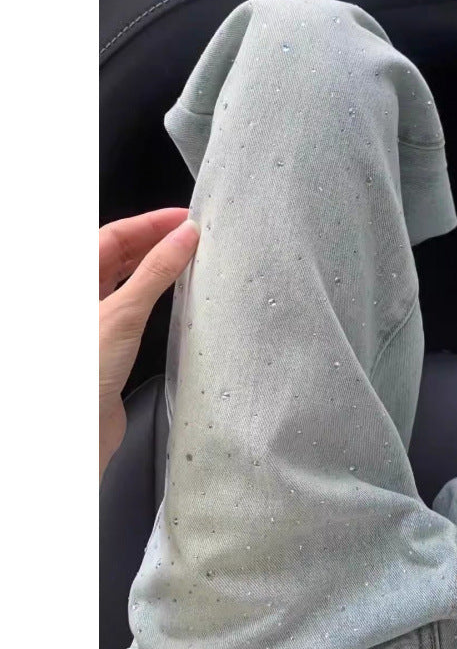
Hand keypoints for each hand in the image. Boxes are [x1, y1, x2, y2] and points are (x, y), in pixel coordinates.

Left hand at [99, 209, 199, 481]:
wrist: (75, 429)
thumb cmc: (84, 371)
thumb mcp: (123, 311)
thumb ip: (155, 272)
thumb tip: (184, 237)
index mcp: (72, 280)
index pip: (112, 234)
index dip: (149, 222)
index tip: (185, 218)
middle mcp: (81, 296)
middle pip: (118, 254)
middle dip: (155, 240)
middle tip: (192, 235)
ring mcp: (95, 318)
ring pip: (126, 279)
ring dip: (156, 266)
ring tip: (188, 257)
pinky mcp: (109, 342)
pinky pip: (134, 304)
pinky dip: (155, 293)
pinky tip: (175, 293)